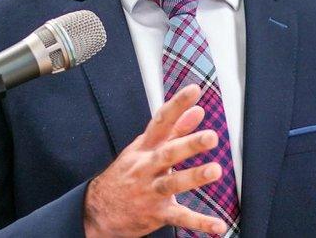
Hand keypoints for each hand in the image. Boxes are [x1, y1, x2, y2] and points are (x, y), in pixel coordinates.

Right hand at [83, 84, 226, 237]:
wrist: (97, 209)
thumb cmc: (128, 174)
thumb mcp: (145, 148)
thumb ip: (176, 130)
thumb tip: (198, 111)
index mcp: (145, 147)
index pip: (161, 121)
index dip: (177, 105)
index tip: (194, 90)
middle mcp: (146, 167)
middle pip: (168, 153)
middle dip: (189, 144)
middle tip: (211, 136)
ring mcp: (150, 191)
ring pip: (172, 183)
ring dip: (193, 177)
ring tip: (215, 170)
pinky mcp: (156, 214)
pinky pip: (179, 218)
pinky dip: (199, 223)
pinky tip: (218, 225)